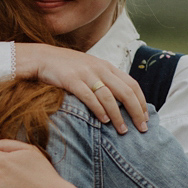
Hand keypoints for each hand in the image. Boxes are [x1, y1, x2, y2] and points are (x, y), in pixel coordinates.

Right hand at [14, 43, 147, 133]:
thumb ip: (103, 80)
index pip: (132, 84)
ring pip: (109, 96)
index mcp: (106, 66)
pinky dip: (99, 109)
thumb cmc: (66, 68)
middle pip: (125, 92)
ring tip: (122, 130)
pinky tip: (104, 121)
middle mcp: (100, 69)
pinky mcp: (72, 80)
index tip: (145, 117)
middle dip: (136, 111)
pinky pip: (89, 97)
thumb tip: (118, 100)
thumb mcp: (89, 69)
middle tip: (142, 128)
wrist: (42, 58)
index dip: (141, 102)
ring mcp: (86, 74)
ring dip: (118, 115)